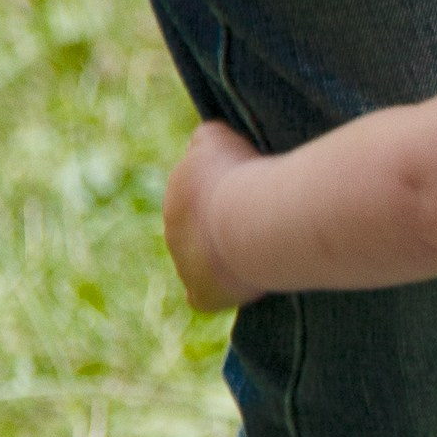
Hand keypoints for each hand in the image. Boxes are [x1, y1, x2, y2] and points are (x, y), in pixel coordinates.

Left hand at [164, 121, 268, 310]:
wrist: (251, 219)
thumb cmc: (241, 176)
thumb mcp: (219, 139)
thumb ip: (205, 140)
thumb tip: (201, 143)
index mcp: (177, 192)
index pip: (198, 196)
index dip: (227, 197)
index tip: (253, 195)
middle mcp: (173, 229)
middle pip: (200, 232)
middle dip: (226, 228)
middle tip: (262, 223)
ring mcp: (184, 265)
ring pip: (204, 263)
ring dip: (228, 258)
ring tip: (263, 250)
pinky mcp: (200, 294)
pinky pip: (206, 297)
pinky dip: (222, 292)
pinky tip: (242, 285)